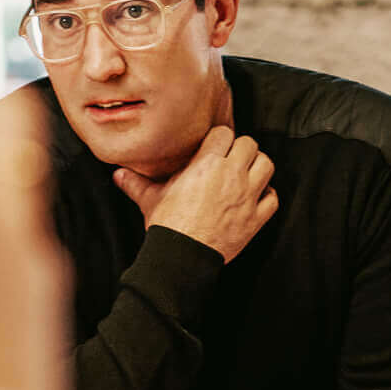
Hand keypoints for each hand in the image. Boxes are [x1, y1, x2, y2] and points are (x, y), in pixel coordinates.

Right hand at [111, 125, 276, 261]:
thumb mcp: (150, 199)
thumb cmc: (167, 226)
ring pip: (266, 165)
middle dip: (241, 150)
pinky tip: (255, 198)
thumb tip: (118, 174)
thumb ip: (136, 183)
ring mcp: (247, 196)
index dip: (219, 140)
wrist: (182, 256)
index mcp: (206, 164)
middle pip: (250, 144)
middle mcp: (230, 175)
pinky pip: (272, 198)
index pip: (224, 133)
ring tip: (246, 174)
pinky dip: (267, 196)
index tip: (214, 148)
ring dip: (258, 167)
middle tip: (231, 160)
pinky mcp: (255, 218)